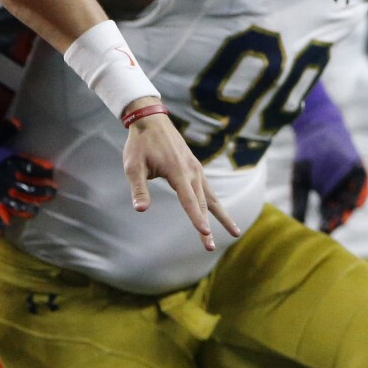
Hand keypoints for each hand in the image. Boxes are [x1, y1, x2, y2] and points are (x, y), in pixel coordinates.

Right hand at [0, 121, 56, 235]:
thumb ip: (3, 130)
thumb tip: (19, 122)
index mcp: (11, 164)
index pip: (32, 167)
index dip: (43, 169)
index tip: (50, 170)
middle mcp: (11, 182)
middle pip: (32, 188)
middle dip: (43, 191)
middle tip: (52, 192)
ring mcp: (3, 197)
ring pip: (22, 204)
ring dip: (31, 206)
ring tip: (37, 208)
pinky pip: (3, 217)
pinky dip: (7, 220)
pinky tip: (12, 222)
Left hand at [121, 98, 239, 249]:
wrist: (151, 119)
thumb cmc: (140, 143)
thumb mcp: (133, 165)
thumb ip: (138, 188)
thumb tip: (141, 209)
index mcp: (177, 171)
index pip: (189, 200)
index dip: (196, 218)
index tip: (205, 233)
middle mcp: (191, 171)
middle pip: (202, 203)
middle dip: (207, 226)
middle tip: (209, 248)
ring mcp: (196, 168)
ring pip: (210, 197)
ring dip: (221, 216)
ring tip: (234, 232)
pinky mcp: (195, 167)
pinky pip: (207, 189)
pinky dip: (215, 203)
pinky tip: (218, 212)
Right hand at [291, 83, 367, 232]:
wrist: (316, 129)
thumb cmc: (306, 157)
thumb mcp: (299, 182)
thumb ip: (300, 204)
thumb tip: (297, 226)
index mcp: (327, 196)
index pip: (328, 216)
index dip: (326, 224)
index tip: (320, 232)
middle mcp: (341, 191)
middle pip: (342, 210)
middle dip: (337, 220)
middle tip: (332, 228)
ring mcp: (351, 181)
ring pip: (352, 200)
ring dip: (348, 210)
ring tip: (343, 218)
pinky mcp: (359, 170)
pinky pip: (362, 184)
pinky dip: (360, 193)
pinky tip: (356, 202)